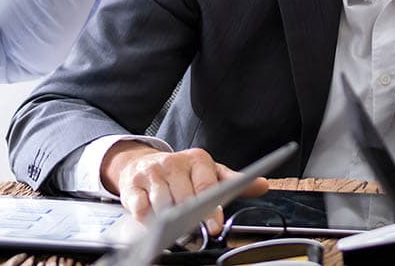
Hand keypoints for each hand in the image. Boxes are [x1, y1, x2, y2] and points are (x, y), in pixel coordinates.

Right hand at [101, 143, 268, 233]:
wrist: (143, 162)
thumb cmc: (182, 171)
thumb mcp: (210, 172)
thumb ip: (234, 181)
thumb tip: (263, 185)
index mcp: (197, 159)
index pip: (206, 186)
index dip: (211, 208)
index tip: (215, 225)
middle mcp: (174, 163)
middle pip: (184, 198)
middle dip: (190, 220)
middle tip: (195, 234)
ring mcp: (151, 173)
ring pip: (162, 204)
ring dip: (169, 222)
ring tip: (175, 233)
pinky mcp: (132, 185)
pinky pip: (139, 207)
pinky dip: (145, 219)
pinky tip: (152, 225)